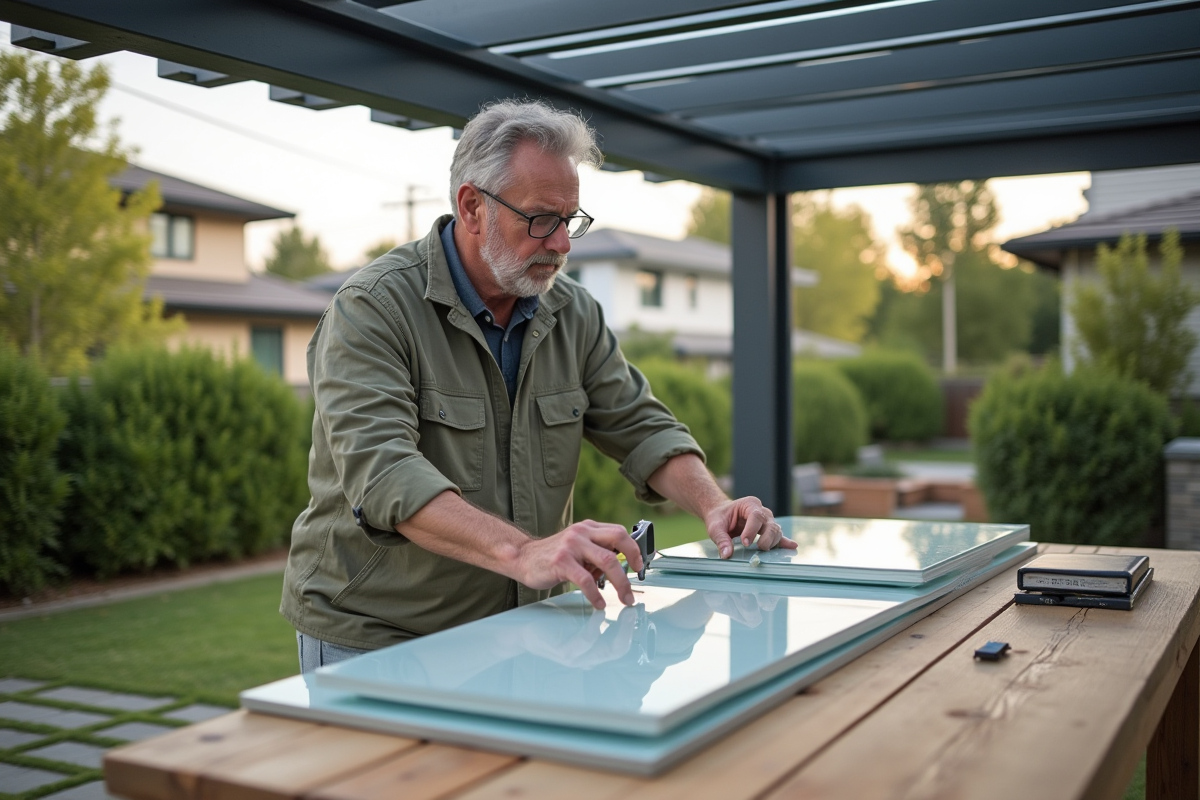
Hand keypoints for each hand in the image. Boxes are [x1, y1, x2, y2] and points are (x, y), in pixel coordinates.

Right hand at [513, 519, 643, 609]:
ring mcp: (571, 545)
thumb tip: (621, 568)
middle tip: (637, 581)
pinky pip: (586, 580)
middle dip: (633, 561)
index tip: (640, 565)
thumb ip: (596, 553)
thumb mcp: (577, 548)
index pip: (619, 532)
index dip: (634, 548)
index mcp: (588, 527)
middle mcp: (581, 532)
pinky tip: (599, 603)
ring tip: (624, 598)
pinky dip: (596, 595)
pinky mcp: (561, 562)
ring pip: (607, 561)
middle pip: (618, 541)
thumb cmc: (552, 556)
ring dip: (621, 583)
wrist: (522, 558)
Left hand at [521, 602, 636, 666]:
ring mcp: (576, 658)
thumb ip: (593, 620)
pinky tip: (599, 614)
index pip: (618, 647)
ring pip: (605, 650)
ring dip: (618, 631)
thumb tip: (609, 605)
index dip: (629, 632)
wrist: (523, 630)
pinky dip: (596, 628)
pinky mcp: (564, 653)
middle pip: (616, 651)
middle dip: (629, 632)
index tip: (633, 613)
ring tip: (623, 613)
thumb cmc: (549, 625)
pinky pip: (585, 641)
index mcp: (590, 652)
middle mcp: (586, 658)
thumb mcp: (575, 622)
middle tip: (633, 613)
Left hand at [703, 497, 797, 558]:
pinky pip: (778, 536)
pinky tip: (792, 546)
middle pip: (770, 524)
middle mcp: (761, 511)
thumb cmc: (719, 518)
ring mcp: (767, 521)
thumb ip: (721, 539)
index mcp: (749, 504)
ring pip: (776, 530)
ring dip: (773, 542)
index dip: (752, 530)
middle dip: (766, 537)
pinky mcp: (768, 531)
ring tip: (763, 549)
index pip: (756, 516)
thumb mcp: (715, 526)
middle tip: (758, 547)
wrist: (722, 515)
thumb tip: (727, 554)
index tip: (745, 542)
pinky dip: (784, 542)